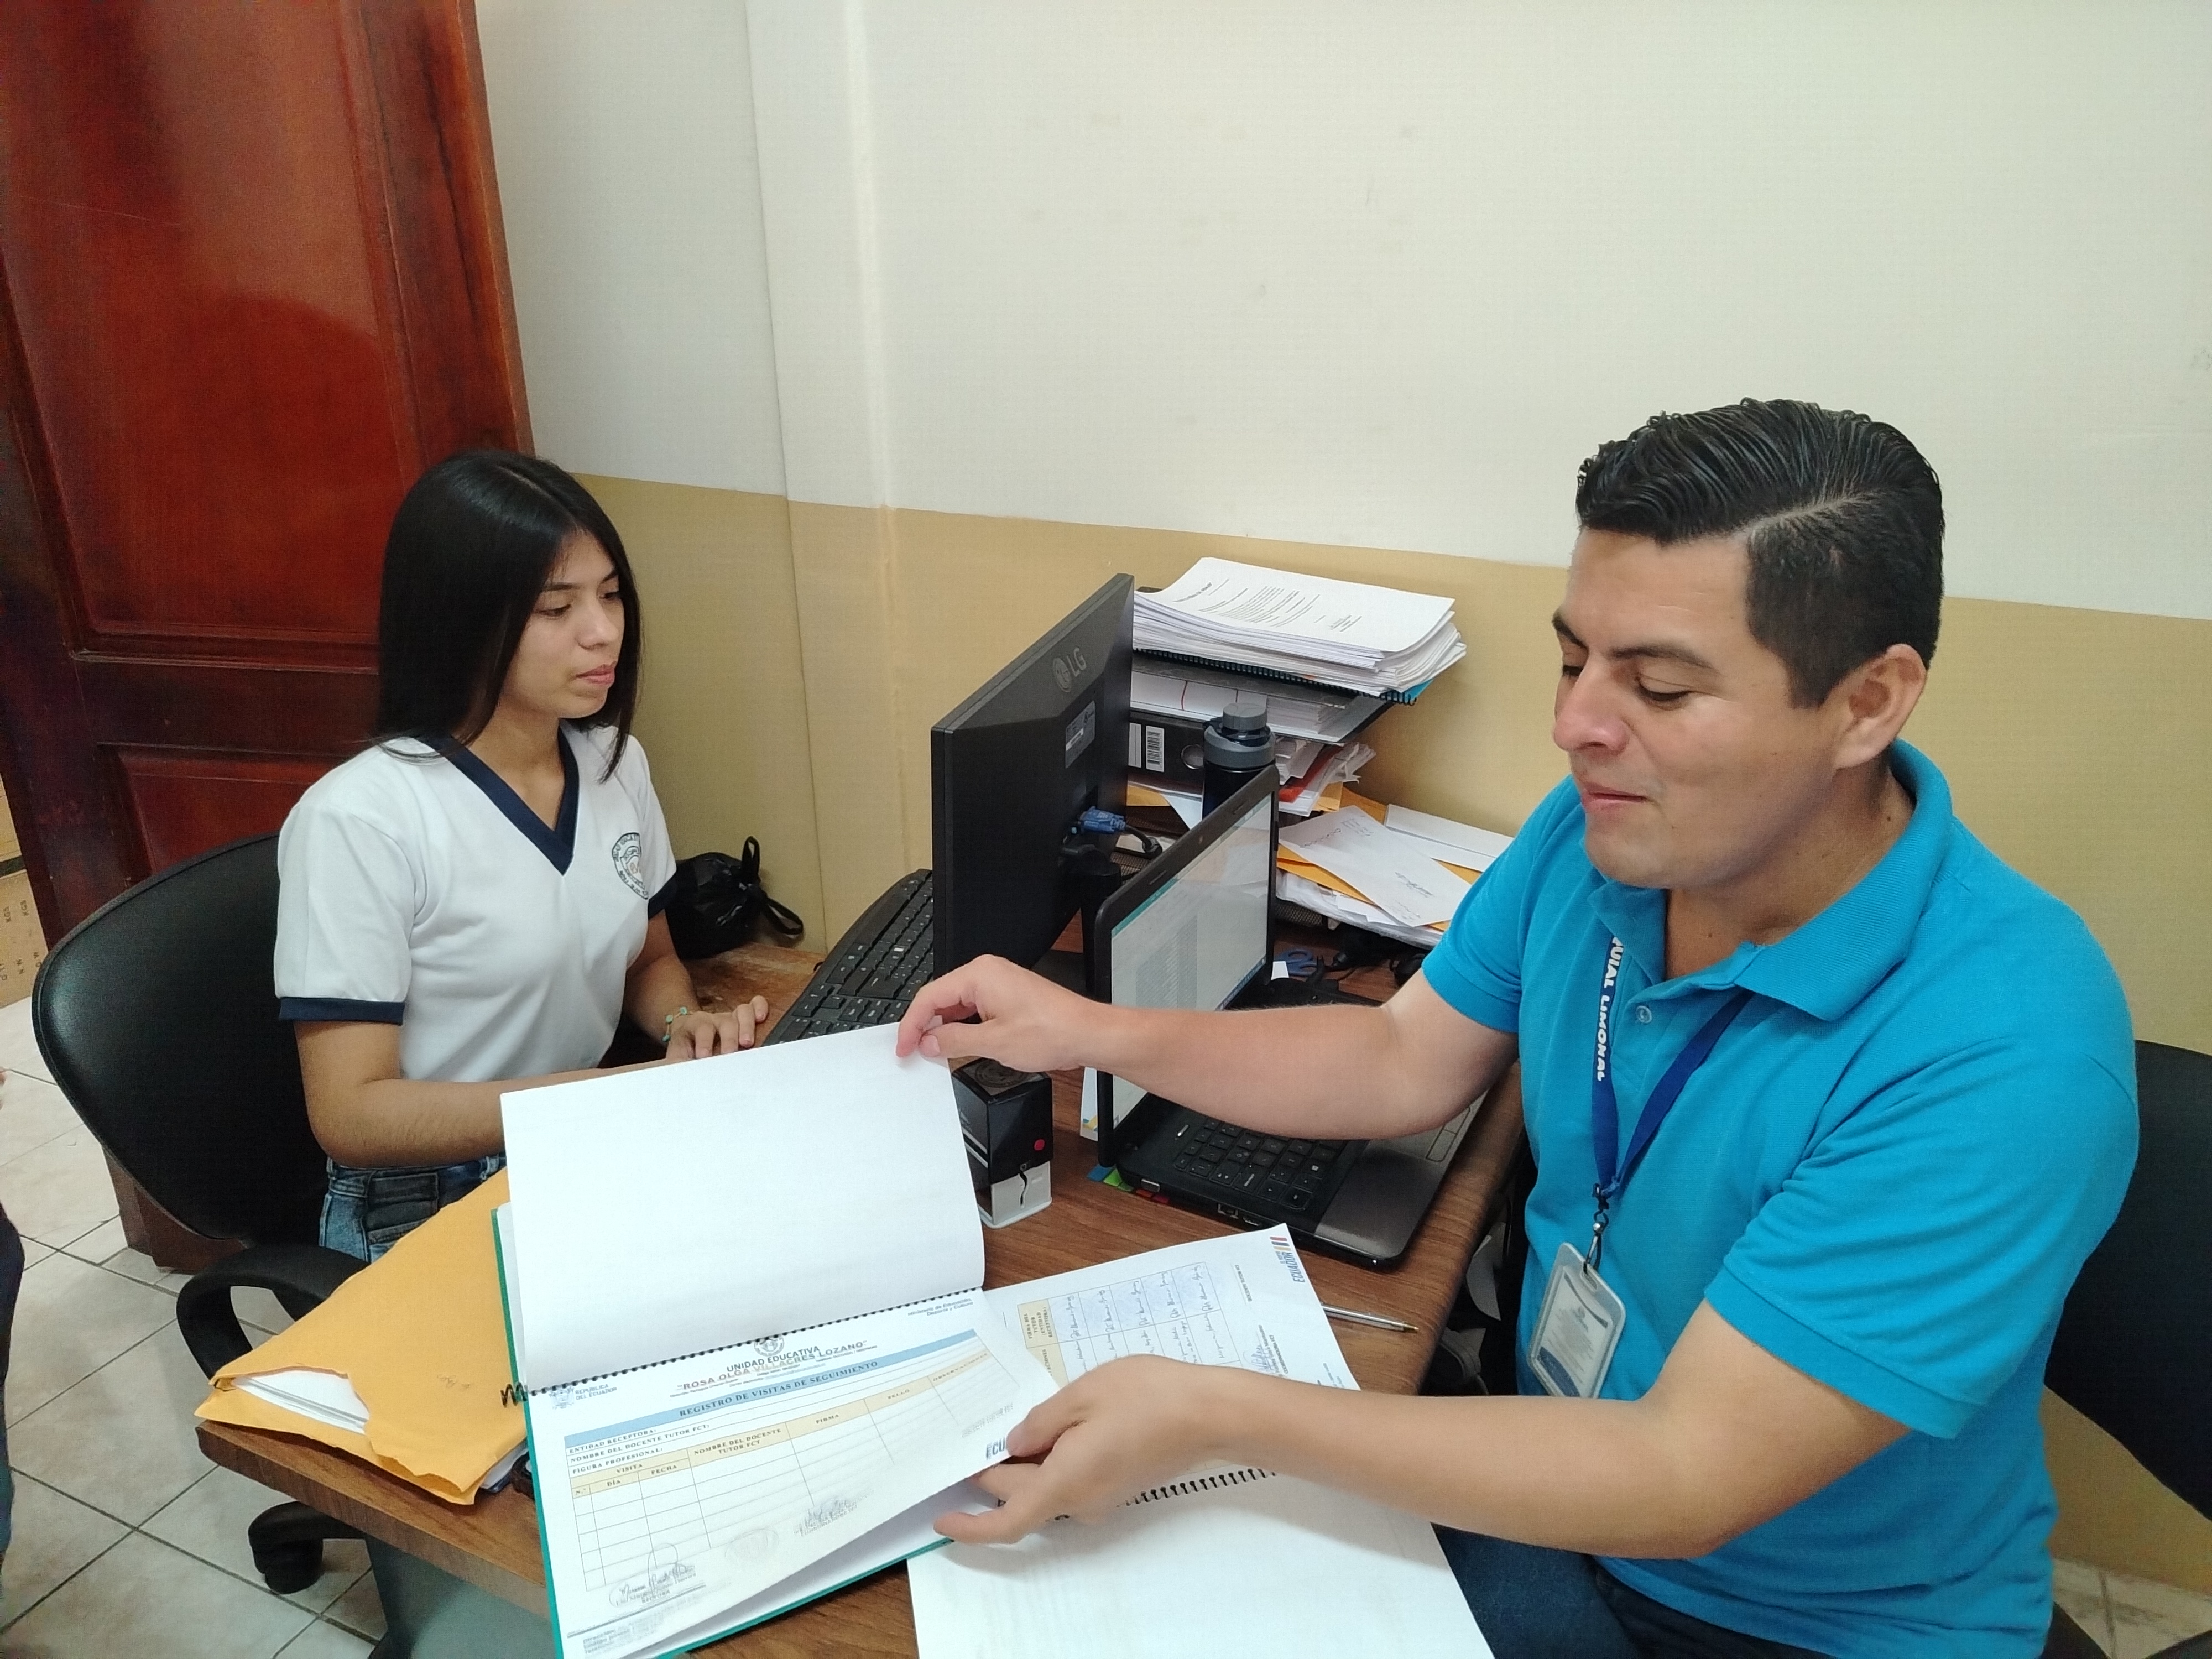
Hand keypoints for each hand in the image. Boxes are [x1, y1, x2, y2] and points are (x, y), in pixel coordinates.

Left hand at [665, 997, 768, 1058]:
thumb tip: (681, 1078)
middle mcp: (715, 1020)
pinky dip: (760, 1009)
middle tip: (730, 1054)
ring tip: (747, 1043)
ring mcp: (731, 1017)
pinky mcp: (745, 1018)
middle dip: (729, 1038)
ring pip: (742, 1011)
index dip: (704, 1042)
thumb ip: (679, 1066)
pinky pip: (755, 1005)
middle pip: (725, 1022)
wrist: (688, 1038)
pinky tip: (761, 1018)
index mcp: (695, 1026)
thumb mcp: (677, 1058)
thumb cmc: (686, 1051)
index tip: (705, 1056)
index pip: (701, 1029)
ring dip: (746, 1026)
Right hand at [893, 955, 1100, 1072]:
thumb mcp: (993, 1042)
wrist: (1088, 1033)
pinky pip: (975, 1009)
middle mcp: (988, 973)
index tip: (903, 1046)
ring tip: (934, 1053)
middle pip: (941, 998)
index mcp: (980, 975)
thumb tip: (930, 1042)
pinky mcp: (1009, 996)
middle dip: (926, 1026)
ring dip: (945, 1028)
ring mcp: (999, 984)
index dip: (912, 1024)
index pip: (930, 996)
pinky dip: (963, 1027)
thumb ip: (955, 1041)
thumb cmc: (1052, 1030)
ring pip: (958, 1005)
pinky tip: (960, 1046)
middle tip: (913, 1051)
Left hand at [934, 1356, 1234, 1543]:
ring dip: (1026, 1465)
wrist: (1209, 1412)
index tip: (942, 1521)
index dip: (970, 1526)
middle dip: (995, 1473)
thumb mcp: (1082, 1395)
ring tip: (1019, 1423)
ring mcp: (1102, 1498)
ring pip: (1047, 1488)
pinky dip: (1052, 1461)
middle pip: (1023, 1496)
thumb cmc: (1147, 1396)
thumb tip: (1013, 1445)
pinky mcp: (1118, 1486)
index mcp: (1065, 1482)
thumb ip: (1040, 1422)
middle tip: (978, 1435)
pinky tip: (1055, 1427)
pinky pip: (1071, 1481)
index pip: (1007, 1520)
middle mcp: (1081, 1501)